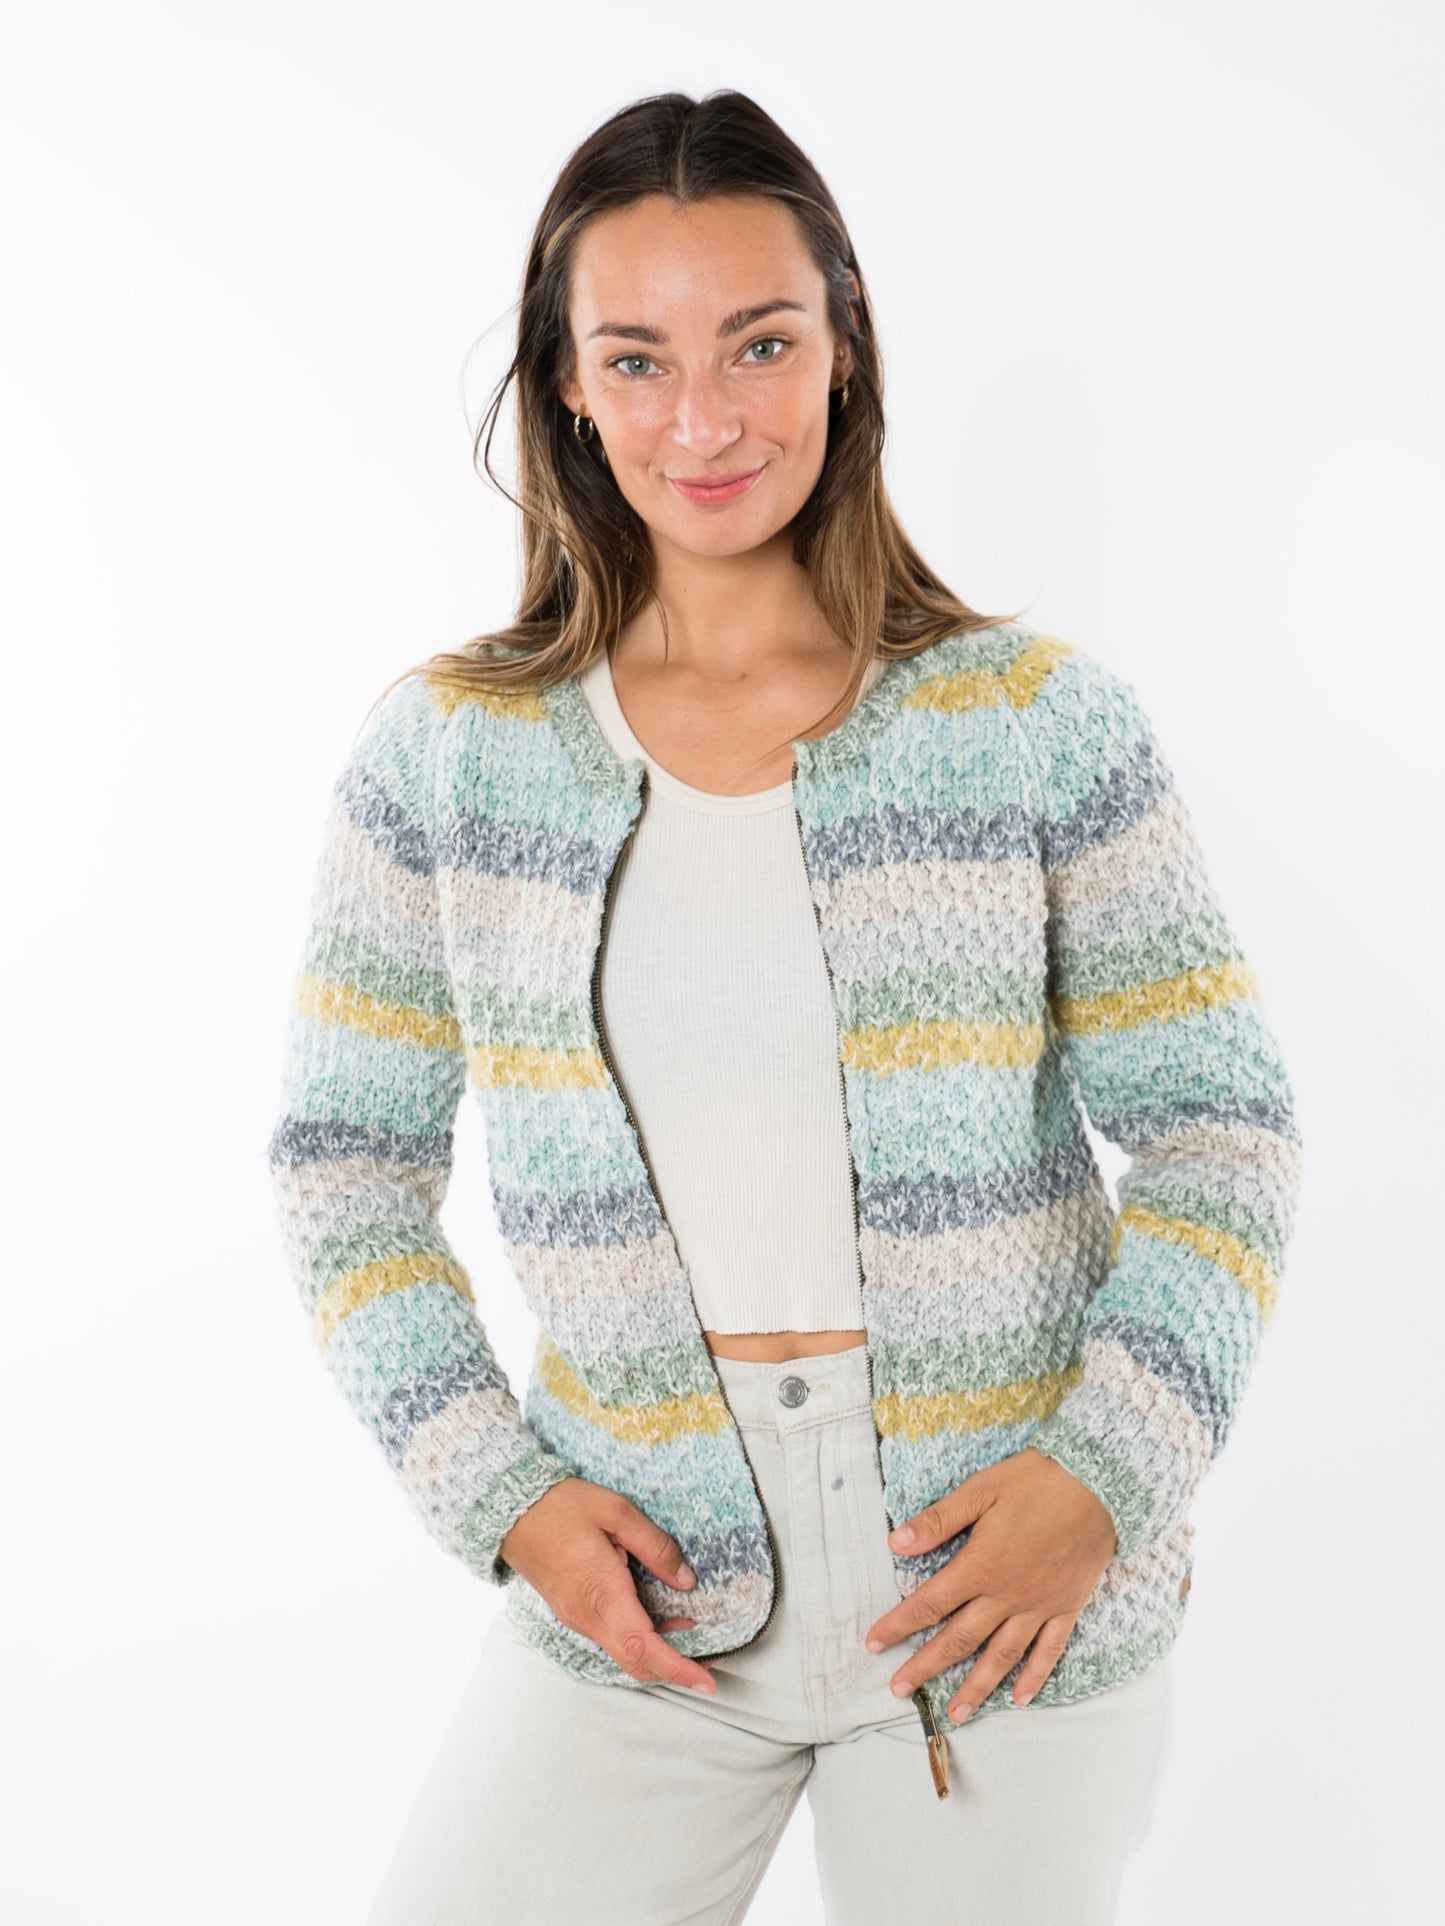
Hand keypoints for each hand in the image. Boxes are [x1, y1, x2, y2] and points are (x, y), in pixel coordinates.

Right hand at [499, 1477, 716, 1693]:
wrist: (512, 1511)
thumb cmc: (562, 1506)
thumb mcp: (617, 1510)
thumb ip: (655, 1546)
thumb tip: (685, 1580)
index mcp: (601, 1591)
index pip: (643, 1646)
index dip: (677, 1668)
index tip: (706, 1680)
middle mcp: (587, 1616)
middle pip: (636, 1662)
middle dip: (675, 1668)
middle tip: (710, 1660)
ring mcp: (577, 1618)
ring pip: (624, 1653)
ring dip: (658, 1652)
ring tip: (690, 1632)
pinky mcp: (573, 1613)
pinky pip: (611, 1638)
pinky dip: (639, 1639)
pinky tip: (659, 1619)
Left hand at [864, 1447, 1116, 1719]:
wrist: (1101, 1485)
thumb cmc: (1037, 1480)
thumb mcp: (981, 1489)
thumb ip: (939, 1520)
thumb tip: (896, 1542)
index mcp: (981, 1566)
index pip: (930, 1603)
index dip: (898, 1625)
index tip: (873, 1643)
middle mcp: (1007, 1595)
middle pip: (960, 1640)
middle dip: (926, 1666)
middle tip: (899, 1689)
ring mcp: (1039, 1606)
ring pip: (1002, 1656)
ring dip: (977, 1687)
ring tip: (956, 1713)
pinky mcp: (1067, 1607)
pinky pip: (1049, 1651)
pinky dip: (1034, 1677)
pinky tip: (1021, 1698)